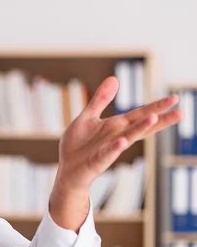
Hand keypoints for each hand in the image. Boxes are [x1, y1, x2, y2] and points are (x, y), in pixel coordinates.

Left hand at [55, 76, 183, 192]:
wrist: (66, 168)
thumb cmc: (78, 144)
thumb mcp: (88, 116)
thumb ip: (101, 99)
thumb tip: (114, 78)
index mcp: (116, 125)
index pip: (140, 114)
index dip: (156, 107)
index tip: (175, 99)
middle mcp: (117, 136)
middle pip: (141, 126)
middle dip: (159, 119)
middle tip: (180, 112)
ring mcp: (109, 149)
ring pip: (128, 138)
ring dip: (140, 129)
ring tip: (153, 118)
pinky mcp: (98, 160)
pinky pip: (108, 153)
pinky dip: (115, 147)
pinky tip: (122, 141)